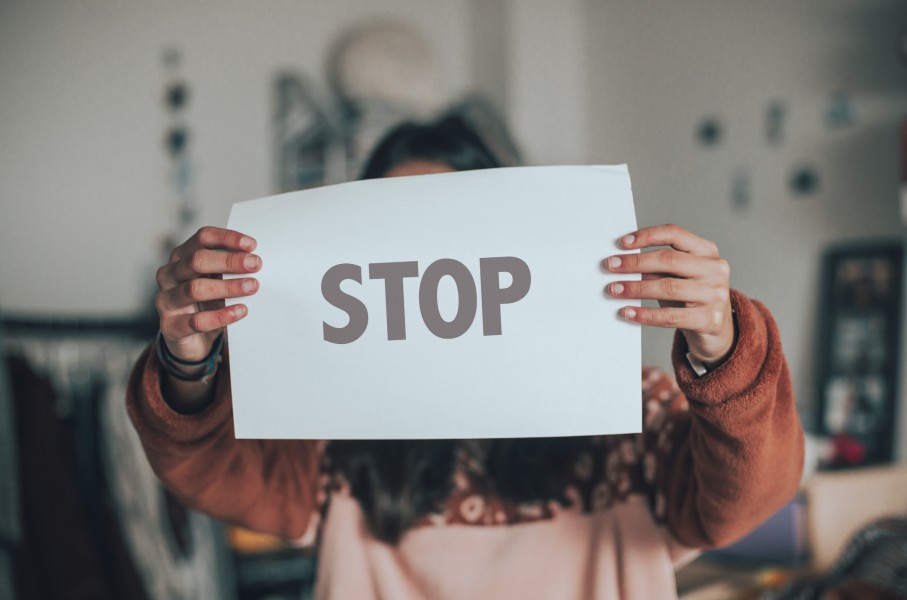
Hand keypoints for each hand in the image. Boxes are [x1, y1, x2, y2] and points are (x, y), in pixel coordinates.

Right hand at [155, 226, 260, 363]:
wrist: (190, 342)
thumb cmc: (206, 305)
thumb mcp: (216, 282)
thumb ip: (228, 269)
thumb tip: (256, 261)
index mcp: (181, 257)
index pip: (202, 238)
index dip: (227, 238)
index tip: (252, 245)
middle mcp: (169, 275)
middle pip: (196, 260)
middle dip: (229, 261)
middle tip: (255, 264)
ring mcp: (167, 300)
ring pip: (195, 289)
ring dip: (228, 287)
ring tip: (252, 287)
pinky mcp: (170, 326)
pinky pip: (196, 321)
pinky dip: (221, 316)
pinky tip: (240, 311)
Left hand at [604, 224, 734, 366]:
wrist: (717, 328)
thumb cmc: (690, 296)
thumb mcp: (679, 275)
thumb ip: (658, 266)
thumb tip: (622, 262)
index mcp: (707, 250)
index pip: (675, 234)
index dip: (647, 236)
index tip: (622, 243)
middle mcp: (715, 269)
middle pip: (670, 260)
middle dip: (636, 263)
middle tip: (610, 266)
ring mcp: (716, 294)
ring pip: (669, 287)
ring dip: (636, 288)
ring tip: (614, 289)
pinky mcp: (710, 319)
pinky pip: (671, 316)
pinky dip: (645, 314)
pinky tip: (628, 312)